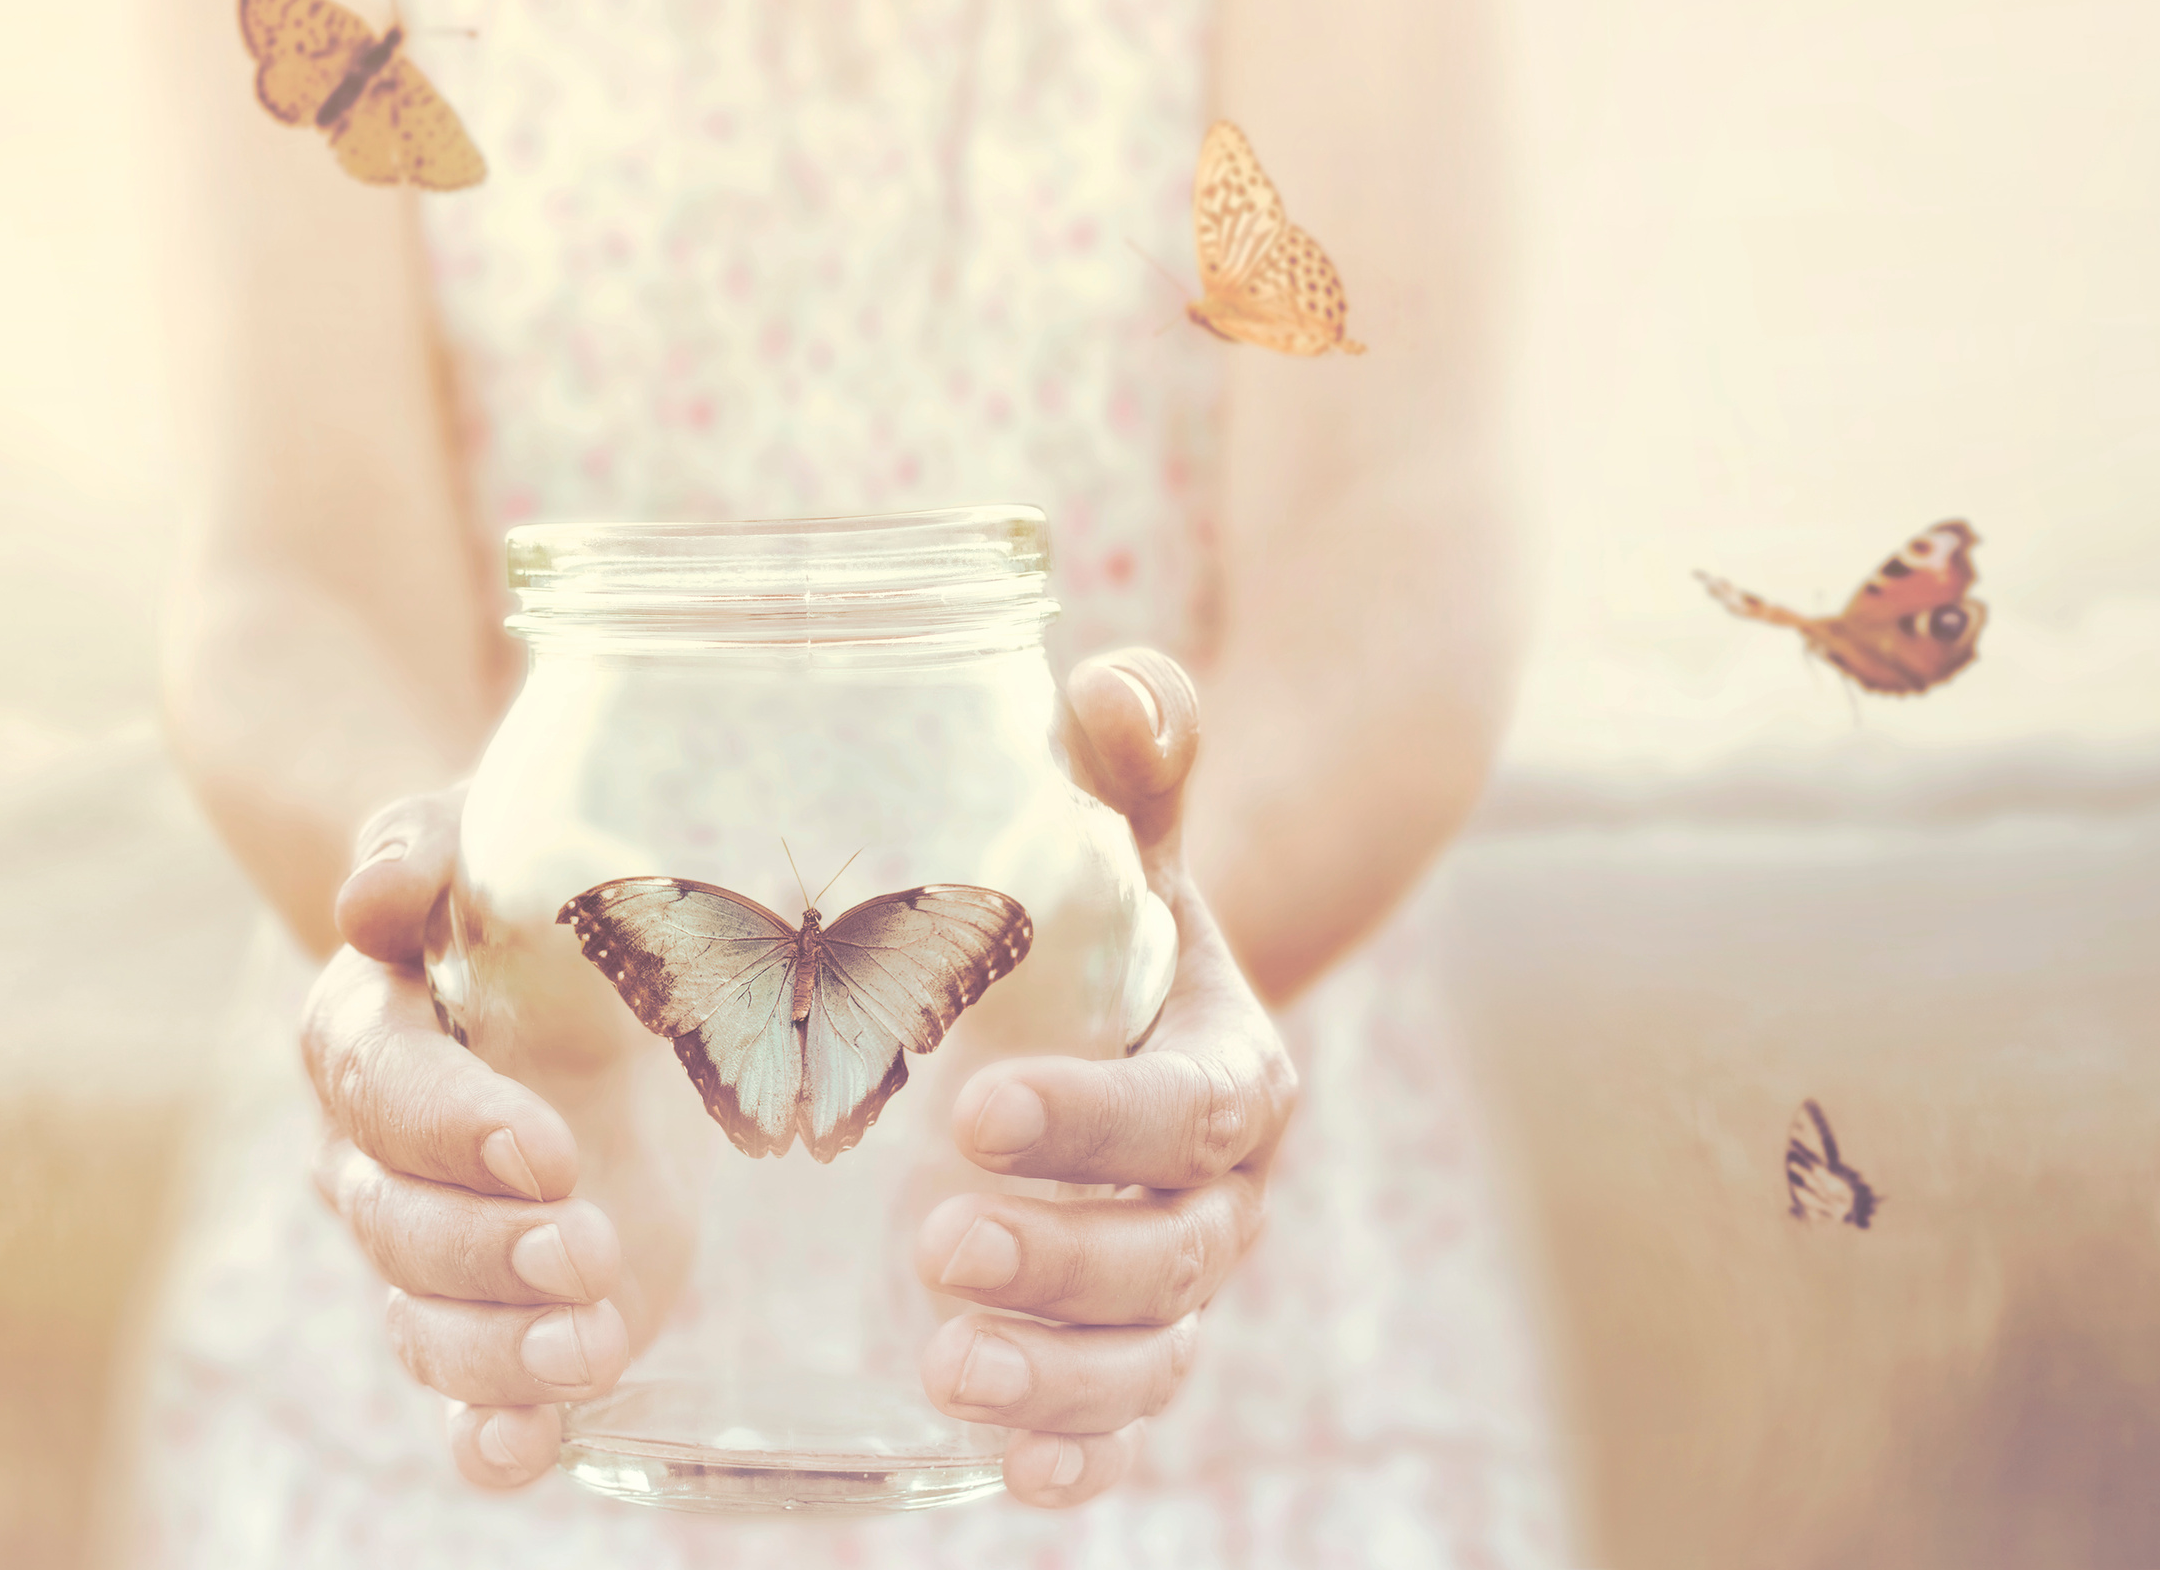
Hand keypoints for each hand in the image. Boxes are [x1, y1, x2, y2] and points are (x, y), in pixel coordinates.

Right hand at [304, 786, 639, 1488]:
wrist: (574, 970)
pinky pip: (461, 1399)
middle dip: (488, 1248)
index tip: (544, 1148)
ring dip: (501, 1349)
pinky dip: (486, 1435)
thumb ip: (421, 851)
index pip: (381, 1088)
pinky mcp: (499, 1312)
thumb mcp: (481, 840)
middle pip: (395, 1225)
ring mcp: (433, 1247)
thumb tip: (375, 896)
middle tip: (587, 1244)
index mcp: (366, 1034)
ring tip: (592, 1344)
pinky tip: (528, 1446)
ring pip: (424, 1323)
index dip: (451, 1127)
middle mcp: (376, 1156)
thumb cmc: (516, 897)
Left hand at [911, 648, 1294, 1506]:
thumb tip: (1119, 685)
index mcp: (1228, 1064)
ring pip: (1153, 1353)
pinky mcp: (1127, 1343)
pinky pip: (1126, 1417)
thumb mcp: (1118, 832)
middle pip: (1174, 1254)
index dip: (1099, 1122)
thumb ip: (1126, 757)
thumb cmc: (1099, 915)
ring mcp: (1181, 1280)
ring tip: (943, 1366)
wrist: (1126, 1013)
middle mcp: (1223, 1191)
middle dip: (1062, 1260)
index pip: (1189, 1107)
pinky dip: (1078, 1453)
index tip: (974, 1112)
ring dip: (1060, 1377)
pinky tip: (1005, 1475)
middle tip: (931, 1244)